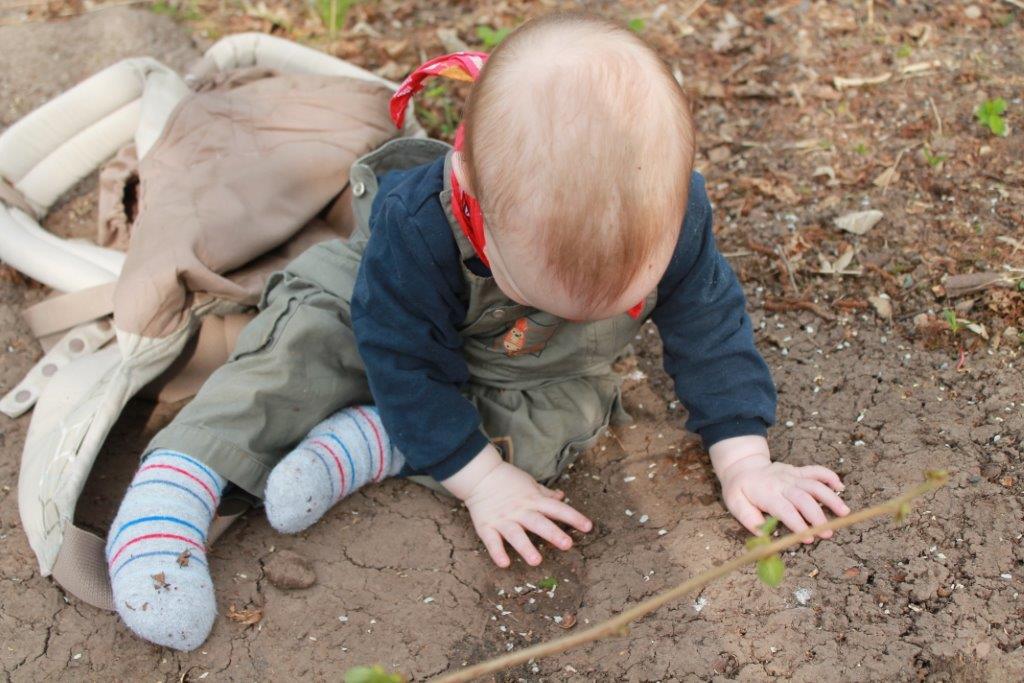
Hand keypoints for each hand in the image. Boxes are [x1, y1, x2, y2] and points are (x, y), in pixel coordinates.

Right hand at [442, 445, 591, 566]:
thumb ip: (545, 493)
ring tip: (536, 561)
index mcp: (533, 500)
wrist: (479, 475)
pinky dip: (497, 552)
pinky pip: (492, 541)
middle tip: (567, 545)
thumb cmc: (508, 479)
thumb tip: (562, 497)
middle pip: (538, 523)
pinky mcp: (487, 526)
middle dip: (553, 533)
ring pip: (516, 534)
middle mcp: (520, 510)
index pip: (556, 508)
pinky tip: (504, 563)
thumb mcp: (530, 483)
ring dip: (526, 548)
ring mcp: (503, 519)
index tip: (588, 527)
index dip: (572, 517)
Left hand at [710, 435, 849, 542]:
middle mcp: (782, 483)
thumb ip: (748, 518)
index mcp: (766, 493)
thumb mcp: (735, 503)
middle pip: (803, 498)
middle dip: (817, 516)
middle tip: (827, 533)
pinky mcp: (798, 471)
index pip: (785, 509)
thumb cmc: (739, 489)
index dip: (797, 524)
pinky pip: (815, 470)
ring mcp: (791, 475)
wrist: (742, 465)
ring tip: (844, 513)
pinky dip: (829, 476)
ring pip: (814, 484)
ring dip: (830, 498)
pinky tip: (840, 487)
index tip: (808, 538)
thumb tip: (762, 534)